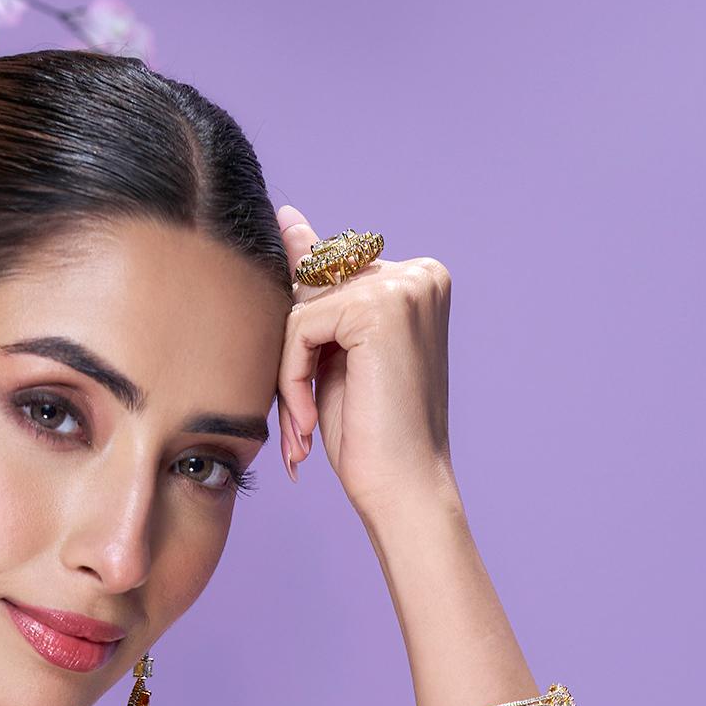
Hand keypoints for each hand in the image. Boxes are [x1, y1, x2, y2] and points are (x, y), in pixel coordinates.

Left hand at [273, 199, 455, 529]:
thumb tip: (286, 216)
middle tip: (303, 421)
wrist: (403, 488)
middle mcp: (419, 272)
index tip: (313, 387)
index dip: (304, 334)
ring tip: (304, 427)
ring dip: (288, 376)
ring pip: (301, 312)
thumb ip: (316, 286)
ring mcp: (404, 285)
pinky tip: (309, 421)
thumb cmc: (372, 434)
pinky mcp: (380, 306)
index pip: (330, 277)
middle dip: (294, 358)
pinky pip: (300, 328)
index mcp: (418, 278)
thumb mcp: (334, 351)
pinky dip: (290, 379)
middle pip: (312, 291)